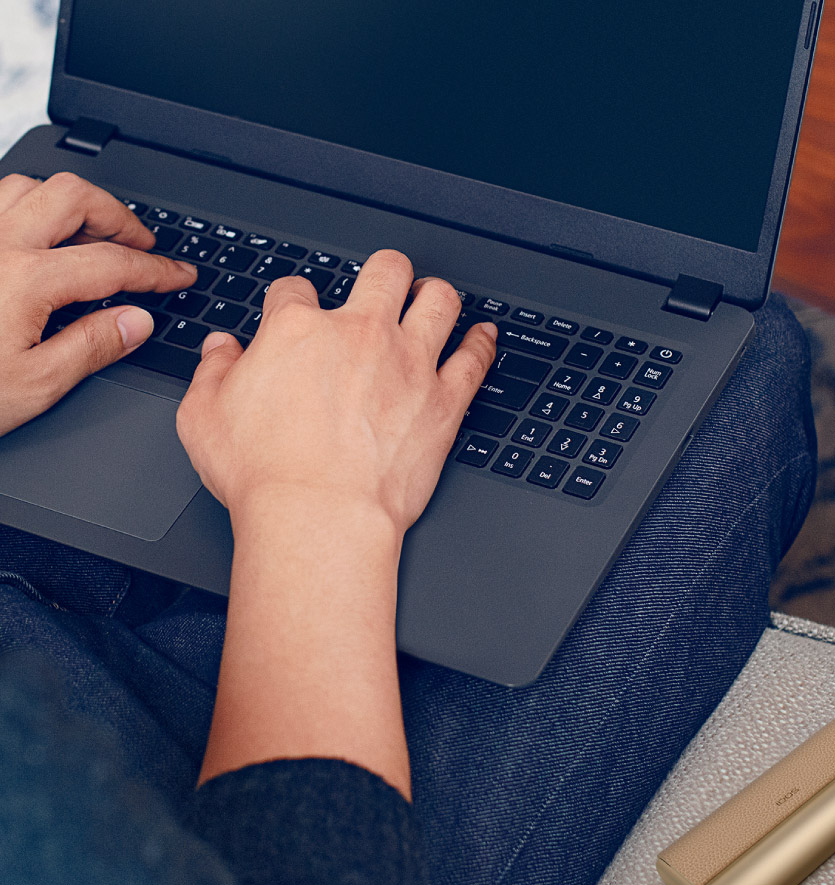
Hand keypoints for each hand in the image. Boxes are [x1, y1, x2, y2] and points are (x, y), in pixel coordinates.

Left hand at [0, 172, 197, 435]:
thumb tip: (136, 321)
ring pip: (28, 185)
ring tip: (90, 232)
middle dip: (119, 217)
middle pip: (74, 198)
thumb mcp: (34, 385)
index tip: (179, 276)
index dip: (157, 269)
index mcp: (27, 280)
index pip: (114, 263)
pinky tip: (32, 230)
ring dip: (70, 203)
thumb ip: (91, 347)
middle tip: (141, 245)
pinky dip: (23, 203)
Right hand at [176, 249, 496, 534]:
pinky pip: (474, 358)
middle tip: (382, 285)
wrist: (319, 516)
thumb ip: (213, 373)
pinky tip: (482, 335)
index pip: (295, 288)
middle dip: (383, 272)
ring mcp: (408, 364)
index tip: (297, 312)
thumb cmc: (265, 475)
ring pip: (438, 301)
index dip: (293, 298)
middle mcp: (360, 334)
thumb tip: (221, 350)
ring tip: (432, 298)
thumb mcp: (204, 418)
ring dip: (435, 294)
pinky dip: (482, 342)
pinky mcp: (443, 401)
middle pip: (384, 271)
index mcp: (298, 330)